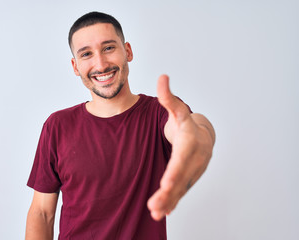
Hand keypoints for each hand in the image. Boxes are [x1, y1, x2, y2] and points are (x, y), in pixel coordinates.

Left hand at [147, 74, 214, 220]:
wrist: (203, 136)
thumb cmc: (186, 124)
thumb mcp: (178, 111)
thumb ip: (168, 98)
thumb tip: (162, 77)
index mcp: (190, 144)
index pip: (181, 159)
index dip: (174, 171)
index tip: (166, 183)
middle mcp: (193, 161)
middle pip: (180, 178)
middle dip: (168, 193)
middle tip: (154, 206)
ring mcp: (192, 171)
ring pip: (180, 188)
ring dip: (169, 202)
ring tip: (155, 212)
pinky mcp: (188, 178)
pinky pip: (180, 192)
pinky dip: (172, 202)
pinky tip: (162, 212)